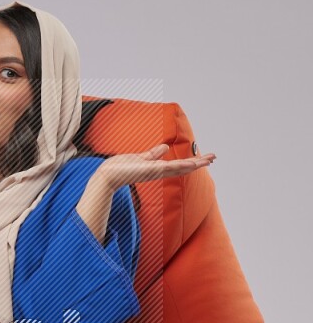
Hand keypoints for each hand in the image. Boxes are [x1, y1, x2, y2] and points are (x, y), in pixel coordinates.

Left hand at [99, 143, 215, 189]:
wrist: (109, 174)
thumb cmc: (122, 167)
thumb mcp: (141, 157)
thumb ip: (153, 154)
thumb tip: (165, 147)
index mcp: (158, 168)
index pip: (179, 164)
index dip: (192, 161)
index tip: (205, 158)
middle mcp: (159, 171)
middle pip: (184, 166)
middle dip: (199, 162)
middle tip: (214, 157)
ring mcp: (156, 172)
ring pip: (180, 167)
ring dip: (195, 163)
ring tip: (209, 159)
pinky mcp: (151, 171)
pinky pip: (170, 167)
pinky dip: (182, 165)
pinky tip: (192, 163)